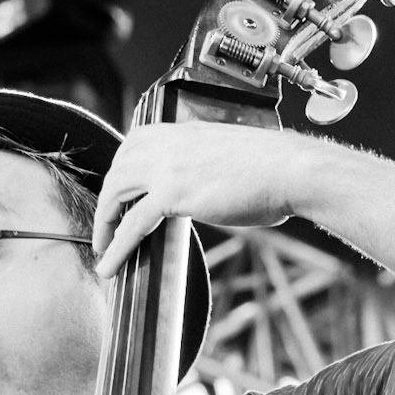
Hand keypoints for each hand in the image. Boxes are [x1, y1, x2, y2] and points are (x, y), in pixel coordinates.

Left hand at [93, 122, 320, 279]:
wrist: (291, 169)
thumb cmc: (272, 168)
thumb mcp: (228, 155)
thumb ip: (204, 165)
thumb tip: (201, 187)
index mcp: (182, 130)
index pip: (134, 143)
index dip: (120, 170)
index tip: (118, 195)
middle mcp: (169, 142)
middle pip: (118, 168)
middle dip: (107, 201)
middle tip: (105, 227)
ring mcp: (167, 165)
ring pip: (116, 193)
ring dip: (104, 223)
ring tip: (102, 249)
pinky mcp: (172, 192)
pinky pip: (132, 223)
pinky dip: (116, 246)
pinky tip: (110, 264)